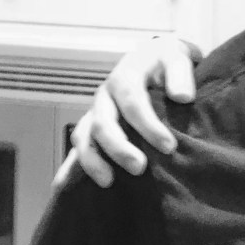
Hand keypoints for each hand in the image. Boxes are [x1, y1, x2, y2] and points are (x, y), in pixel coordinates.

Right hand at [56, 37, 200, 187]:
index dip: (148, 126)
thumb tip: (183, 97)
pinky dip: (69, 167)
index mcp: (124, 78)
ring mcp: (96, 113)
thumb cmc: (166, 62)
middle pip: (103, 124)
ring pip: (84, 137)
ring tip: (108, 182)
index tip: (168, 146)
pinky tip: (62, 187)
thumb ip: (180, 74)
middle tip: (140, 168)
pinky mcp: (93, 128)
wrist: (153, 59)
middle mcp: (105, 97)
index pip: (133, 103)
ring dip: (93, 161)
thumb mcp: (177, 57)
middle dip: (119, 148)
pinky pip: (78, 147)